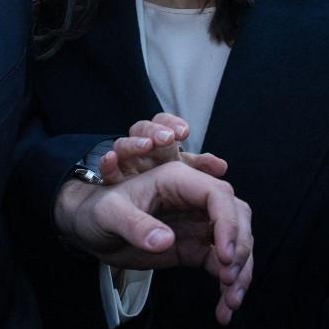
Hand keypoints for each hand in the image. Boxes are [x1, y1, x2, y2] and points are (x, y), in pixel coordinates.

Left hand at [54, 161, 253, 323]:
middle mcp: (194, 199)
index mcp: (178, 180)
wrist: (88, 229)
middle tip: (230, 279)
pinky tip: (224, 308)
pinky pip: (222, 264)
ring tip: (231, 302)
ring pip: (235, 241)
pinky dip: (228, 285)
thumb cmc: (97, 211)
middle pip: (236, 217)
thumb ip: (136, 225)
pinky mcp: (196, 247)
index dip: (228, 223)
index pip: (218, 196)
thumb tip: (165, 241)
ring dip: (241, 270)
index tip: (226, 256)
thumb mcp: (110, 214)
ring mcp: (198, 223)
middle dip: (240, 248)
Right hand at [98, 113, 229, 184]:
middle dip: (155, 131)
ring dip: (134, 143)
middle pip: (143, 129)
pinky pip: (106, 170)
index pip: (164, 123)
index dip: (172, 123)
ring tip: (145, 145)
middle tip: (167, 138)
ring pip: (124, 145)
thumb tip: (222, 166)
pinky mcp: (108, 181)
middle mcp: (140, 149)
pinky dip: (108, 164)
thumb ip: (198, 167)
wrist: (124, 205)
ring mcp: (123, 163)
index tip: (184, 132)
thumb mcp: (179, 174)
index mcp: (159, 144)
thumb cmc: (158, 182)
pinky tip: (110, 160)